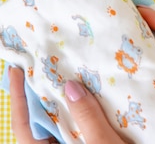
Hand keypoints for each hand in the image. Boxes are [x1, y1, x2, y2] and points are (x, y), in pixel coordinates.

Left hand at [8, 66, 124, 143]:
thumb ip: (87, 117)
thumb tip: (70, 87)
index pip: (25, 124)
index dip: (19, 96)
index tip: (16, 68)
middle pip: (42, 123)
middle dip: (43, 94)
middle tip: (49, 64)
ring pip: (63, 127)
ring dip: (67, 104)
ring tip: (72, 76)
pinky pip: (80, 132)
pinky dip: (85, 115)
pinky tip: (96, 100)